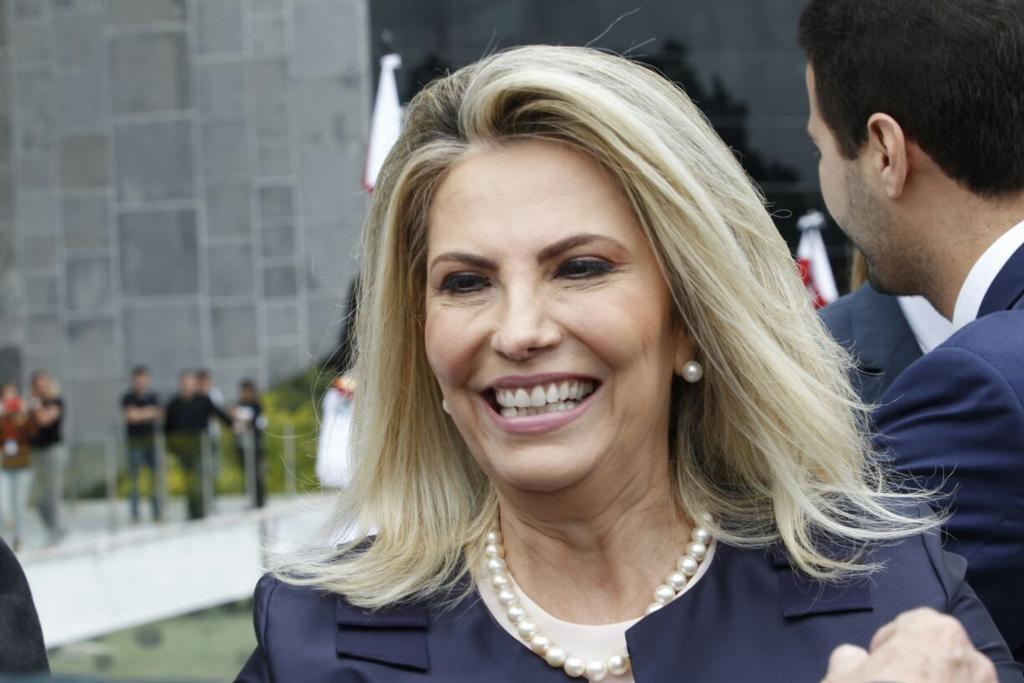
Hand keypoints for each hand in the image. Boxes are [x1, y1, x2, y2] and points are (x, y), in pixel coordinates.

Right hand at [821, 608, 996, 682]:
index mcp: (935, 630)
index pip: (913, 623)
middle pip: (940, 653)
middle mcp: (969, 656)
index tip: (879, 663)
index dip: (892, 644)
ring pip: (957, 680)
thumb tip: (852, 656)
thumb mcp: (843, 676)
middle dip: (922, 667)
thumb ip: (848, 658)